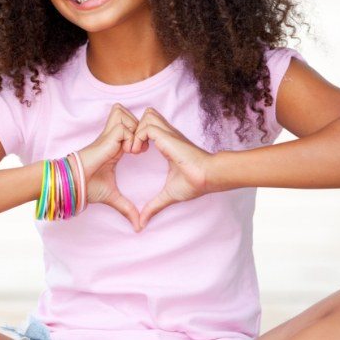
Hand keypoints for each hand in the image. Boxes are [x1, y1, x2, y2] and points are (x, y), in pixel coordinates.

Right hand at [77, 103, 148, 231]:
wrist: (74, 183)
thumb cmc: (88, 186)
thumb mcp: (112, 196)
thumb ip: (127, 208)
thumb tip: (138, 227)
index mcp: (115, 146)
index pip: (129, 126)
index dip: (139, 133)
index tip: (142, 151)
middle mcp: (112, 137)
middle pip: (127, 113)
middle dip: (138, 125)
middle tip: (141, 146)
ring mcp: (108, 136)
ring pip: (124, 114)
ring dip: (134, 129)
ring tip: (134, 148)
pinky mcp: (106, 138)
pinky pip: (123, 127)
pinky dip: (129, 137)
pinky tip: (128, 152)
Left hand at [129, 107, 211, 228]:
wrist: (207, 177)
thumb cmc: (193, 183)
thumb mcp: (168, 194)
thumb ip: (154, 206)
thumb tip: (141, 224)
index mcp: (167, 144)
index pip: (149, 126)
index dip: (138, 135)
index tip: (133, 153)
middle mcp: (167, 135)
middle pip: (147, 115)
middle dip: (135, 127)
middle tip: (132, 148)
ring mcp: (167, 133)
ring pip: (146, 116)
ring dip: (136, 130)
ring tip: (134, 150)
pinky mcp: (167, 136)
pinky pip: (146, 126)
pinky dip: (138, 136)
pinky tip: (138, 152)